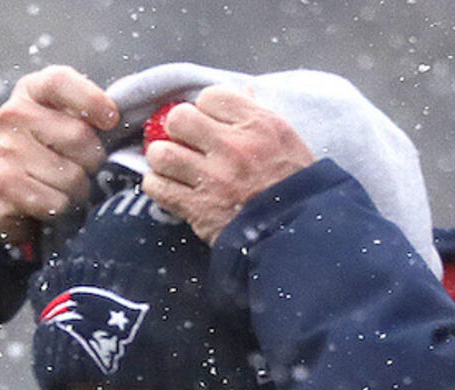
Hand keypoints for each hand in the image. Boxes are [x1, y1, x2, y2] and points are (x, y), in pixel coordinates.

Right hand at [0, 65, 118, 243]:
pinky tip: (42, 203)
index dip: (92, 100)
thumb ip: (84, 113)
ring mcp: (3, 150)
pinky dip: (58, 210)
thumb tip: (127, 105)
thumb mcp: (54, 122)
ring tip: (55, 187)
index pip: (61, 81)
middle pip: (80, 137)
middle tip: (76, 168)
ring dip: (75, 191)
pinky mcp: (1, 186)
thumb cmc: (34, 155)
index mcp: (29, 92)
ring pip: (71, 176)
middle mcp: (12, 115)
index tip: (111, 120)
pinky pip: (56, 202)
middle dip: (90, 161)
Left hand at [141, 86, 314, 244]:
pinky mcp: (198, 208)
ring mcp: (213, 179)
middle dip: (179, 129)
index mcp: (259, 125)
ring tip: (173, 165)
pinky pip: (157, 187)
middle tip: (186, 142)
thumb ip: (258, 114)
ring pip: (161, 153)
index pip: (211, 96)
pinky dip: (159, 186)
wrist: (297, 232)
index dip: (207, 109)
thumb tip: (240, 92)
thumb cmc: (293, 183)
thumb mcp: (286, 139)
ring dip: (163, 158)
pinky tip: (171, 187)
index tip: (211, 123)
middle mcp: (233, 147)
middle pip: (179, 118)